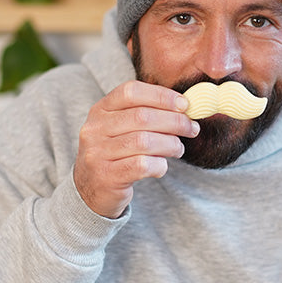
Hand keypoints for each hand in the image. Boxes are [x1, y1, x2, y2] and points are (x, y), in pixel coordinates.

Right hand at [74, 80, 199, 217]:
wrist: (90, 190)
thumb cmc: (115, 154)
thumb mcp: (120, 128)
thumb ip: (145, 114)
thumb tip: (184, 107)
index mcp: (100, 110)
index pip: (131, 92)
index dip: (161, 96)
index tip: (184, 104)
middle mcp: (94, 129)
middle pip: (142, 116)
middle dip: (174, 121)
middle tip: (191, 128)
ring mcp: (97, 153)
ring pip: (144, 141)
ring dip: (170, 144)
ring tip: (178, 149)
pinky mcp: (106, 176)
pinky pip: (142, 165)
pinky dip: (159, 165)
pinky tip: (161, 166)